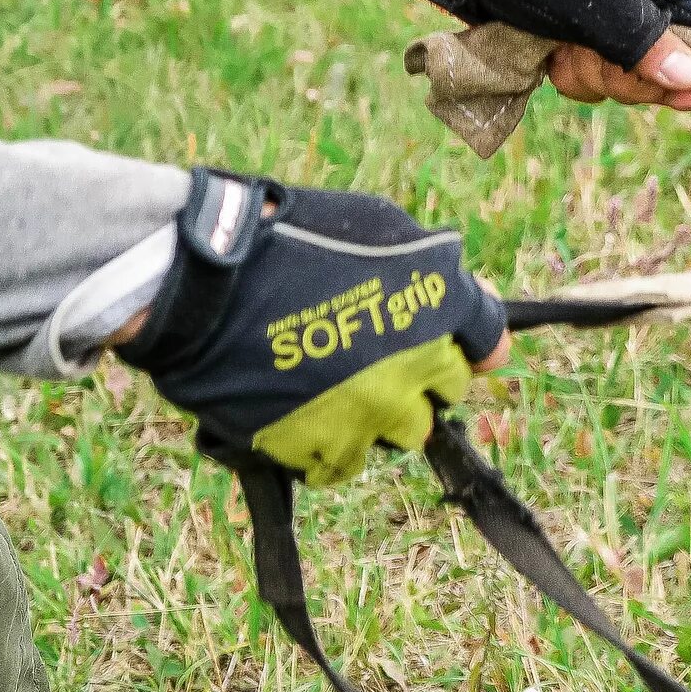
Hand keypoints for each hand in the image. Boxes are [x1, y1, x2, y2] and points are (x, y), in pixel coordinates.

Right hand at [117, 171, 507, 486]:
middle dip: (415, 380)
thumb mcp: (381, 226)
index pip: (488, 344)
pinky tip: (304, 412)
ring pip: (394, 437)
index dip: (463, 339)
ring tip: (329, 383)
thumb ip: (438, 267)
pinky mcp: (314, 446)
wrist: (203, 280)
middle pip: (441, 399)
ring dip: (373, 418)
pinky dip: (327, 446)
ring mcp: (363, 416)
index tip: (441, 338)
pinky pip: (340, 465)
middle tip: (368, 355)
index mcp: (438, 311)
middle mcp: (412, 371)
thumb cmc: (289, 237)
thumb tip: (477, 298)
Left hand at [465, 0, 690, 113]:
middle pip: (675, 74)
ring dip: (592, 75)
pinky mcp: (590, 43)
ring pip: (629, 84)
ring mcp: (621, 27)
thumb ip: (647, 41)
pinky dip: (572, 74)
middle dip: (628, 77)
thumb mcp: (600, 0)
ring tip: (563, 44)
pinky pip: (596, 82)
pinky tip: (551, 52)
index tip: (684, 96)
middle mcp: (655, 5)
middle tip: (592, 52)